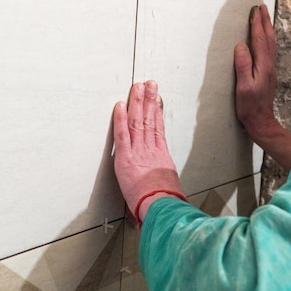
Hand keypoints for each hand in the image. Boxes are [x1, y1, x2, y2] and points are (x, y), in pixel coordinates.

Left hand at [113, 80, 185, 224]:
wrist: (162, 206)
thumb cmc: (167, 201)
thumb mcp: (171, 186)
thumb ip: (165, 179)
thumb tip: (166, 182)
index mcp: (162, 156)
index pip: (158, 128)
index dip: (157, 111)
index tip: (156, 99)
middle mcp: (151, 150)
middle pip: (150, 119)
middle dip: (149, 99)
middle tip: (148, 84)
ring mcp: (138, 152)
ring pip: (138, 122)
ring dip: (137, 102)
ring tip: (137, 87)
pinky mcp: (125, 158)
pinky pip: (122, 135)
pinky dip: (120, 119)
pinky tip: (119, 105)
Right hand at [234, 4, 278, 140]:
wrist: (262, 122)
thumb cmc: (250, 106)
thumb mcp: (243, 87)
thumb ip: (243, 65)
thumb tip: (241, 45)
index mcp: (263, 65)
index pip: (260, 39)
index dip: (257, 23)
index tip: (255, 10)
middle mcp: (269, 64)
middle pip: (268, 38)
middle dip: (265, 21)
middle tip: (262, 6)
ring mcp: (270, 69)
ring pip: (271, 43)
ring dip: (268, 28)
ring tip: (264, 17)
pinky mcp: (268, 73)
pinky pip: (269, 50)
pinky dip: (267, 39)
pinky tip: (265, 38)